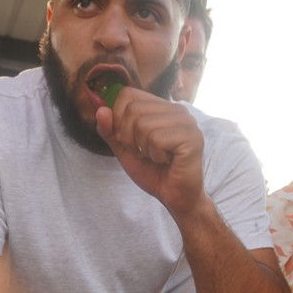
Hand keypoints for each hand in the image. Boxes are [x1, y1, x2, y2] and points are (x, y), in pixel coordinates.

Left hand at [94, 87, 205, 216]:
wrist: (176, 198)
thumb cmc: (155, 173)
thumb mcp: (125, 150)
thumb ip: (111, 131)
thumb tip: (100, 109)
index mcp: (162, 107)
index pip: (127, 94)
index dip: (118, 119)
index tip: (130, 141)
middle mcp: (176, 109)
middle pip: (132, 109)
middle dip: (129, 138)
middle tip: (145, 154)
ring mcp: (186, 122)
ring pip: (142, 124)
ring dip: (143, 149)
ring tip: (157, 158)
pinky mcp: (192, 137)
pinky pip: (156, 139)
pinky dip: (155, 156)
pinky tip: (167, 161)